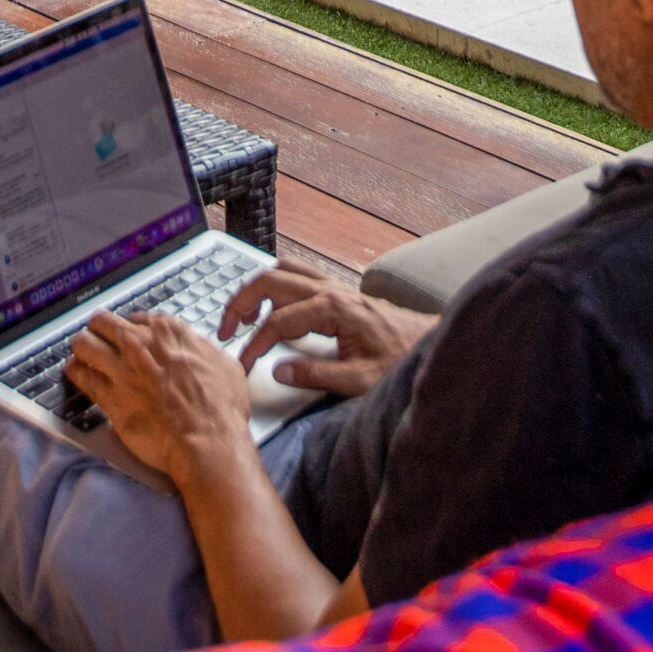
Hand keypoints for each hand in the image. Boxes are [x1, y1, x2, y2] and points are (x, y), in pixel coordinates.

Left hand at [66, 309, 252, 487]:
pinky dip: (75, 373)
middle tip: (97, 339)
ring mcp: (122, 369)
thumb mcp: (224, 365)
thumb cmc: (220, 409)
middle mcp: (141, 344)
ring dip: (82, 348)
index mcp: (168, 332)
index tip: (127, 338)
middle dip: (98, 330)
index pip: (135, 318)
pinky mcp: (110, 397)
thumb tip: (199, 349)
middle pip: (103, 322)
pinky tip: (75, 373)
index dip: (129, 329)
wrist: (208, 442)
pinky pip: (81, 376)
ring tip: (80, 355)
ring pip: (84, 343)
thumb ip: (203, 350)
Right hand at [218, 266, 424, 398]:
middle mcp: (329, 290)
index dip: (253, 344)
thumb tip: (278, 369)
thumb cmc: (398, 360)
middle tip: (225, 329)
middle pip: (270, 281)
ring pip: (281, 271)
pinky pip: (296, 275)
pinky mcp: (337, 290)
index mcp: (331, 309)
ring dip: (256, 288)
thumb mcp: (359, 380)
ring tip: (241, 315)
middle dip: (241, 302)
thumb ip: (317, 376)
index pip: (277, 322)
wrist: (427, 344)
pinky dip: (274, 285)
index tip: (242, 365)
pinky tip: (271, 306)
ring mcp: (333, 286)